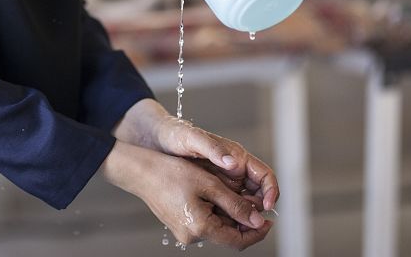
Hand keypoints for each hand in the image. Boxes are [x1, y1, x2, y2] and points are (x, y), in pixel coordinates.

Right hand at [101, 141, 272, 249]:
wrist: (140, 171)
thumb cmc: (171, 173)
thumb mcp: (209, 184)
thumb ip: (235, 205)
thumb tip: (257, 220)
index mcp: (200, 228)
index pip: (238, 240)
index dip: (257, 231)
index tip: (270, 220)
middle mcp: (192, 236)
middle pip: (229, 235)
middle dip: (246, 221)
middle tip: (258, 205)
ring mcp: (185, 232)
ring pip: (218, 228)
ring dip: (232, 215)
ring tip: (239, 195)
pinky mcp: (181, 225)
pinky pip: (206, 222)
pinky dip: (218, 212)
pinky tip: (220, 196)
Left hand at [112, 99, 278, 210]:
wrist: (154, 141)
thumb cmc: (175, 134)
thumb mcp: (192, 139)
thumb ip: (213, 149)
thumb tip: (234, 163)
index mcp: (236, 156)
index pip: (264, 176)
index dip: (271, 191)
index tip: (268, 206)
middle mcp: (233, 171)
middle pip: (257, 195)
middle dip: (258, 210)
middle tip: (251, 222)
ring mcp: (223, 183)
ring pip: (242, 205)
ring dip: (242, 216)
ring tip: (234, 224)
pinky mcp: (210, 192)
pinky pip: (224, 208)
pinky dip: (226, 217)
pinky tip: (218, 223)